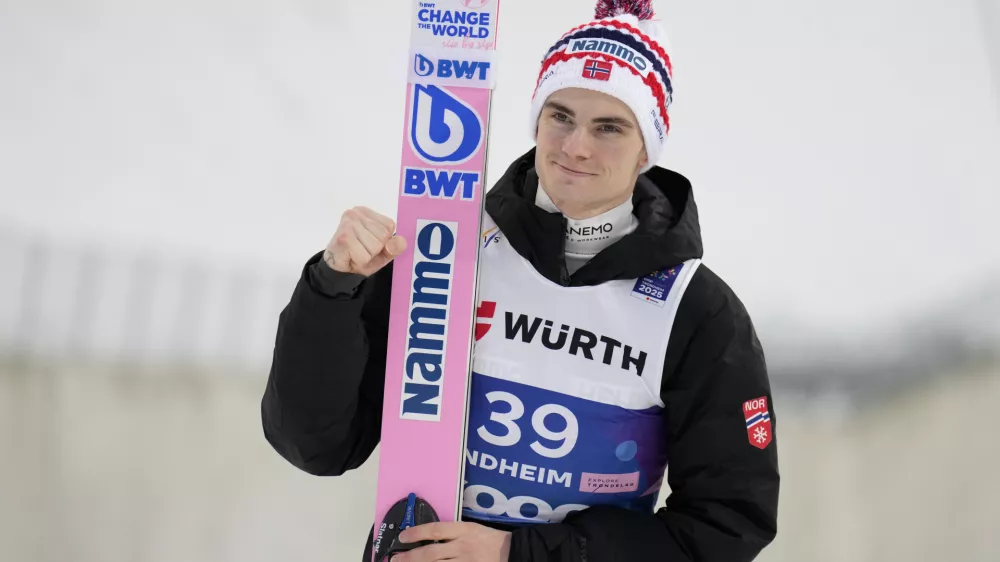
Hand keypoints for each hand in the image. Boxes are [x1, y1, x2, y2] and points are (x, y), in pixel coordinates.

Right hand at [324, 206, 406, 275]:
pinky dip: (360, 261)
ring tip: (355, 253)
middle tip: (361, 250)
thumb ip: (394, 246)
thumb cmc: (359, 257)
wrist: (338, 269)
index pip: (389, 226)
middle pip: (383, 235)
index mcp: (365, 212)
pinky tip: (350, 257)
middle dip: (375, 249)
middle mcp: (355, 214)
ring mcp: (348, 225)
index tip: (369, 244)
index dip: (383, 240)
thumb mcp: (382, 252)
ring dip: (367, 256)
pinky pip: (364, 256)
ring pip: (375, 246)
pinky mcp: (344, 238)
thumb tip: (401, 242)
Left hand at [393, 522, 511, 561]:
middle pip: (431, 553)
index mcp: (464, 530)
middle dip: (410, 557)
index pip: (435, 530)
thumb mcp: (472, 529)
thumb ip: (453, 533)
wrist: (514, 553)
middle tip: (395, 560)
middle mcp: (463, 546)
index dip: (416, 533)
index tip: (402, 536)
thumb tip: (427, 538)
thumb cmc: (491, 540)